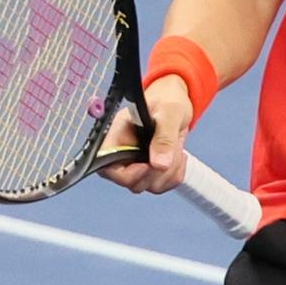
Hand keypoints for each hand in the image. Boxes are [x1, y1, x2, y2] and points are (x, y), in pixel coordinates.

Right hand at [99, 78, 191, 194]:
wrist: (177, 102)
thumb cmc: (167, 99)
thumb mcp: (169, 112)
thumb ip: (164, 137)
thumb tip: (159, 164)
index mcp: (117, 136)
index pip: (107, 167)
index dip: (126, 175)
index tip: (148, 165)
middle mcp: (123, 153)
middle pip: (132, 183)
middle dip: (157, 171)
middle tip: (171, 150)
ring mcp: (137, 163)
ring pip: (150, 185)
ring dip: (170, 171)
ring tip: (176, 148)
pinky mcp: (151, 170)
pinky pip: (162, 185)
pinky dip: (175, 174)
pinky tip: (178, 155)